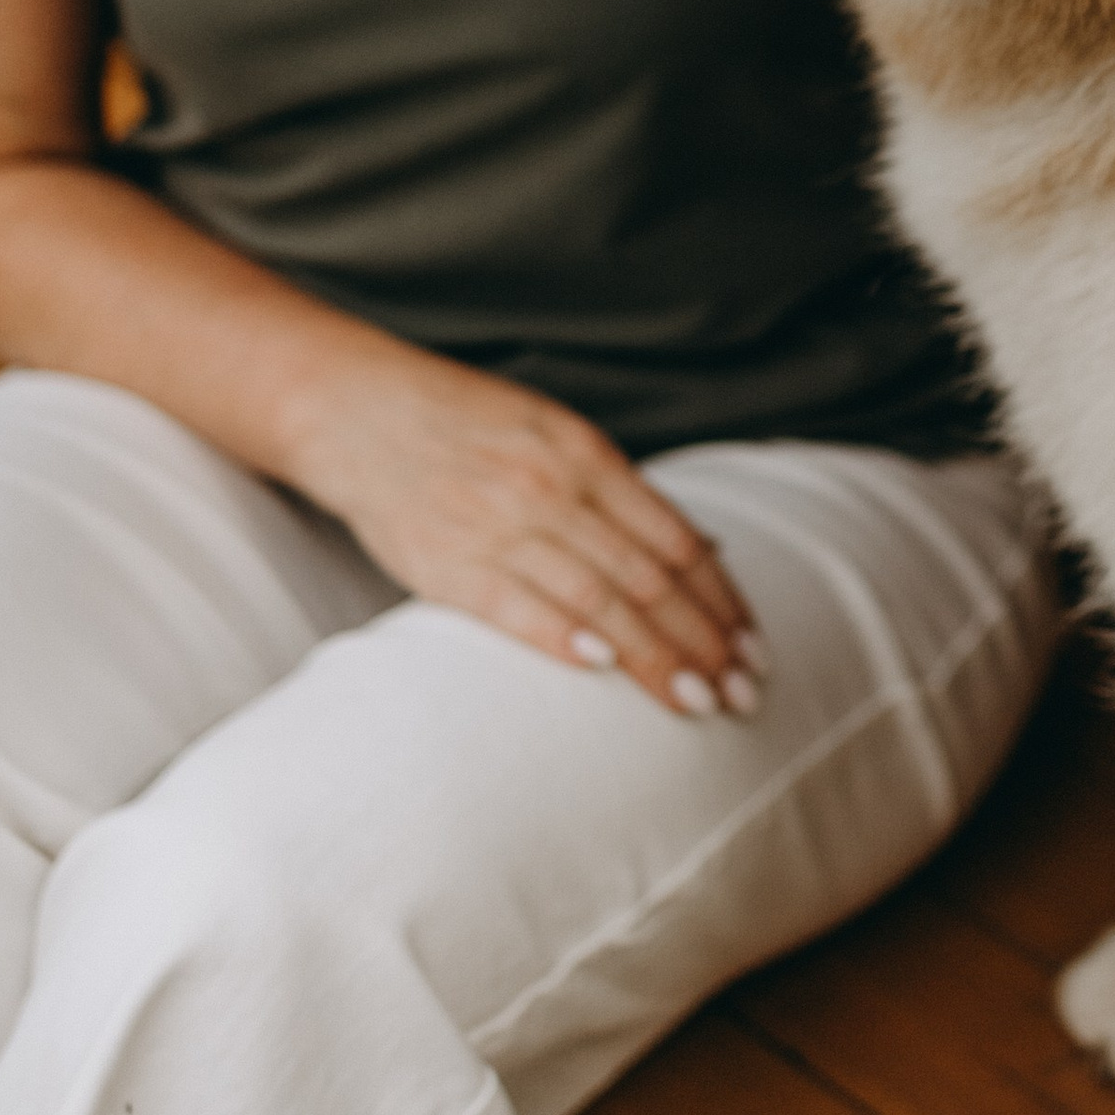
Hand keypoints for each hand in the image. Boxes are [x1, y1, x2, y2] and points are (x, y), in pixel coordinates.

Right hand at [283, 338, 764, 714]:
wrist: (359, 413)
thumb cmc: (469, 427)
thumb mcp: (556, 432)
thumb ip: (620, 493)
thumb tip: (701, 551)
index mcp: (586, 454)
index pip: (676, 540)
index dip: (722, 600)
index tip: (754, 646)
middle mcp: (551, 488)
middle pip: (649, 578)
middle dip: (704, 641)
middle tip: (743, 692)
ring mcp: (498, 526)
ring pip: (597, 601)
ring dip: (654, 658)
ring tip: (697, 701)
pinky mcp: (445, 564)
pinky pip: (514, 607)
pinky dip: (561, 637)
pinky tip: (603, 669)